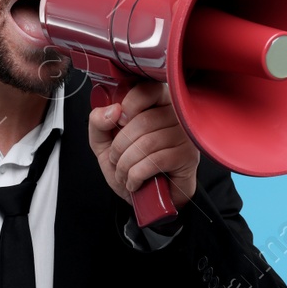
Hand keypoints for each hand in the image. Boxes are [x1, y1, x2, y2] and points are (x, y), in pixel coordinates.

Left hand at [88, 80, 198, 208]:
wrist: (146, 198)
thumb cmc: (130, 165)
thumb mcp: (104, 142)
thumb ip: (98, 122)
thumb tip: (112, 111)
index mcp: (157, 103)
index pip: (146, 90)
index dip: (129, 104)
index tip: (118, 122)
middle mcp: (175, 116)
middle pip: (143, 121)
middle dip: (120, 146)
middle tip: (116, 159)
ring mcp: (185, 135)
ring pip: (148, 142)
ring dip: (126, 163)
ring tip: (123, 173)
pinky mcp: (188, 157)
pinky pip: (155, 161)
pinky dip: (136, 175)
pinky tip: (134, 181)